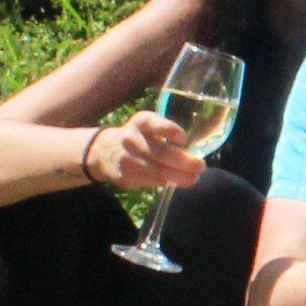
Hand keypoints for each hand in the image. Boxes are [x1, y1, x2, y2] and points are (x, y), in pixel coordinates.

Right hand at [89, 112, 204, 191]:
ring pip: (159, 172)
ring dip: (181, 177)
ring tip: (194, 178)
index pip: (155, 124)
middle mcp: (131, 139)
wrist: (104, 151)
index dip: (170, 130)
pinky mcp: (125, 176)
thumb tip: (195, 149)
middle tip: (201, 166)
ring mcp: (126, 159)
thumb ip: (166, 131)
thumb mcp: (148, 125)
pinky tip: (178, 182)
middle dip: (185, 162)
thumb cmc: (138, 137)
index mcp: (141, 122)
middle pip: (162, 153)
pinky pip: (151, 182)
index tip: (183, 139)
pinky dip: (168, 183)